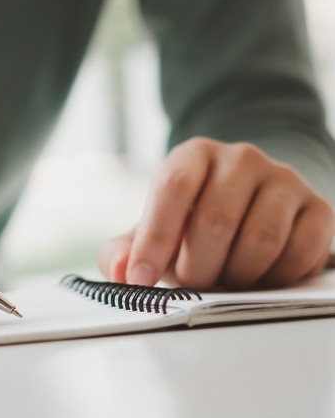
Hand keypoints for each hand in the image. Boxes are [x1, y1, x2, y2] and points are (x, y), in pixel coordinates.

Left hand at [99, 137, 333, 289]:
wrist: (247, 209)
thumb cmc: (190, 224)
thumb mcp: (149, 233)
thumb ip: (122, 252)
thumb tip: (120, 269)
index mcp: (194, 155)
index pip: (173, 187)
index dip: (155, 238)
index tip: (141, 277)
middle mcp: (241, 158)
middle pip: (216, 221)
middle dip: (197, 267)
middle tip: (193, 280)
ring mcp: (284, 180)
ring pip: (260, 240)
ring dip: (236, 276)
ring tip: (225, 278)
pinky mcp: (318, 209)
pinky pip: (300, 253)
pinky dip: (275, 278)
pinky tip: (259, 277)